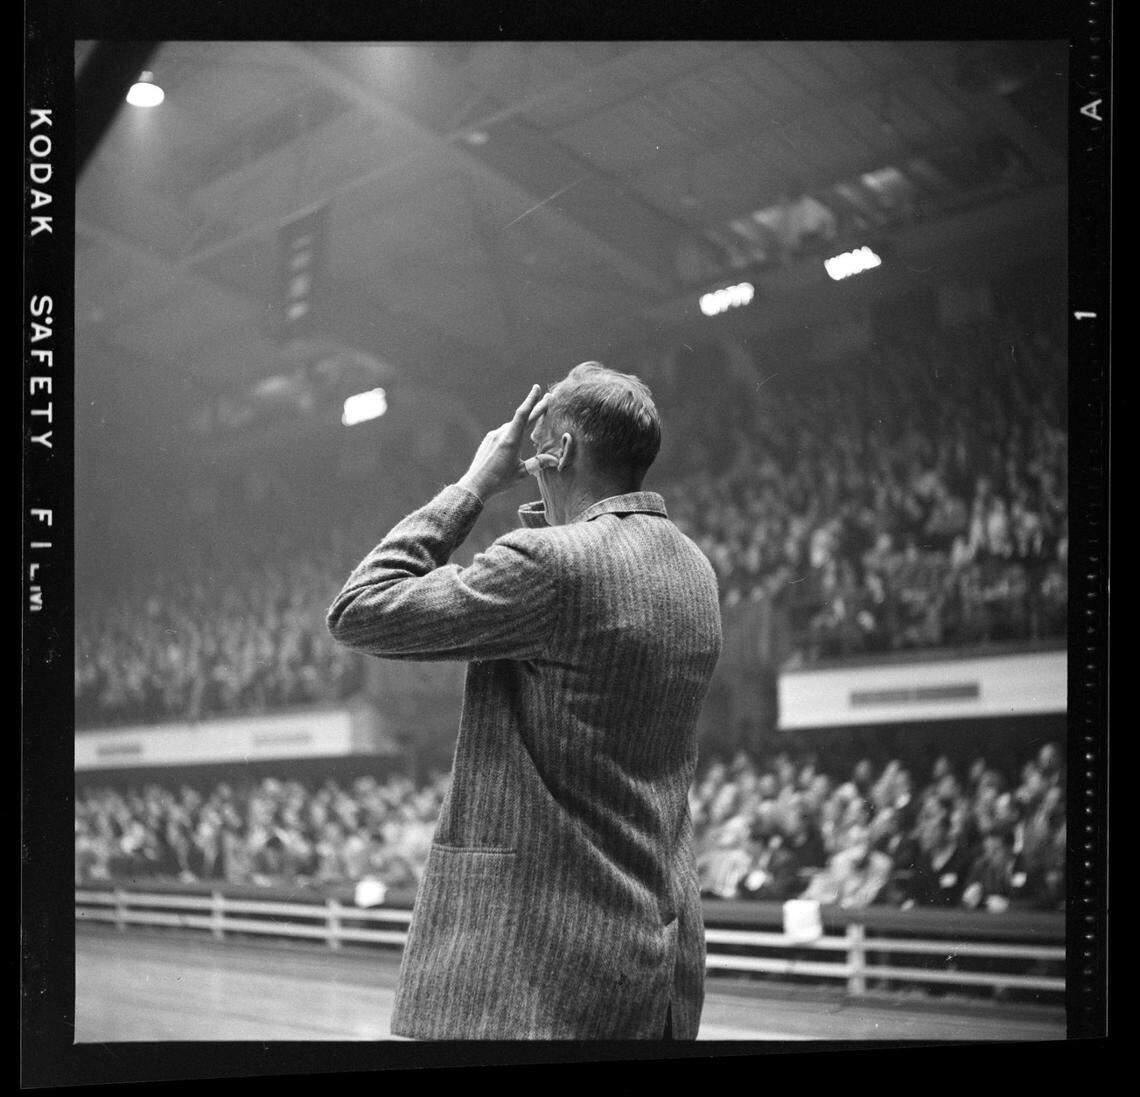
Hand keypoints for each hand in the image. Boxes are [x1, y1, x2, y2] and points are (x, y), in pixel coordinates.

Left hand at [458, 385, 557, 501]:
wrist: (474, 485)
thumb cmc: (499, 481)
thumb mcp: (521, 473)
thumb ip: (538, 463)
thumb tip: (555, 460)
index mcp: (511, 440)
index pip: (523, 415)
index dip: (532, 400)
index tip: (537, 388)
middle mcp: (501, 434)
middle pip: (521, 418)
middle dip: (535, 408)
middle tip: (547, 398)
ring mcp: (493, 436)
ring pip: (513, 426)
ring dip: (524, 423)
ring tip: (536, 420)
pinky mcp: (488, 440)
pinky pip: (504, 432)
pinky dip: (514, 431)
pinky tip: (517, 439)